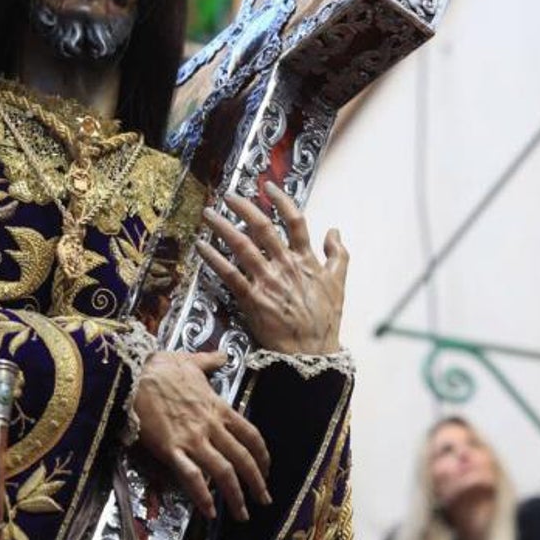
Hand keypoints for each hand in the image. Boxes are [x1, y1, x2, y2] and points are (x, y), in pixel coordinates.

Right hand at [133, 350, 270, 520]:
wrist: (134, 374)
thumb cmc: (160, 368)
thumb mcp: (191, 360)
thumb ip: (210, 361)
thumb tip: (223, 355)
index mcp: (218, 407)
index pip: (250, 435)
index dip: (262, 455)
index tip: (266, 470)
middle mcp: (210, 426)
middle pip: (242, 458)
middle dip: (256, 482)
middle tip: (265, 500)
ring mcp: (192, 439)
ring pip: (223, 471)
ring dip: (235, 496)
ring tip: (242, 514)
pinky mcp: (170, 449)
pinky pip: (192, 476)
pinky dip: (202, 496)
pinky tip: (208, 512)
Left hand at [198, 182, 348, 354]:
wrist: (311, 353)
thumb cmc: (324, 321)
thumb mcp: (338, 283)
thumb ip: (338, 254)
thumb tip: (335, 231)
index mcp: (306, 260)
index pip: (295, 221)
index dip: (282, 200)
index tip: (268, 186)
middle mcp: (285, 266)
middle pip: (263, 227)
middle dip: (243, 208)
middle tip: (228, 196)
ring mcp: (267, 282)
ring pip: (242, 246)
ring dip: (222, 228)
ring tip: (208, 215)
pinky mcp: (251, 299)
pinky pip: (229, 274)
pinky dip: (213, 259)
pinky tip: (201, 246)